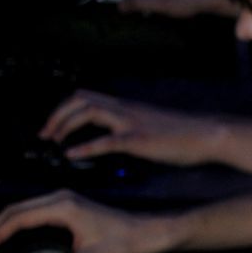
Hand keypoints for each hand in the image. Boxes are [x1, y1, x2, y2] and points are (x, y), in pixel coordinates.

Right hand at [0, 190, 171, 252]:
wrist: (147, 233)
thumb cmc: (125, 244)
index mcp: (63, 207)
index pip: (17, 218)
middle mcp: (60, 198)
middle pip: (15, 210)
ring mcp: (64, 200)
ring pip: (23, 209)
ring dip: (3, 225)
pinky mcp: (68, 205)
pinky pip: (34, 211)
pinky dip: (17, 223)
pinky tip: (11, 236)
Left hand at [40, 90, 221, 168]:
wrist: (207, 134)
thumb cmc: (183, 134)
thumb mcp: (150, 126)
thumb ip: (130, 128)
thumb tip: (115, 138)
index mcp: (126, 107)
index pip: (86, 97)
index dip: (65, 108)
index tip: (53, 125)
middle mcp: (124, 109)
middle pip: (81, 99)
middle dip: (57, 114)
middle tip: (44, 134)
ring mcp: (131, 122)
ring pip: (88, 112)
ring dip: (65, 124)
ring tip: (53, 141)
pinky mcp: (138, 139)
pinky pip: (106, 140)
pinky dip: (85, 146)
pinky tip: (71, 155)